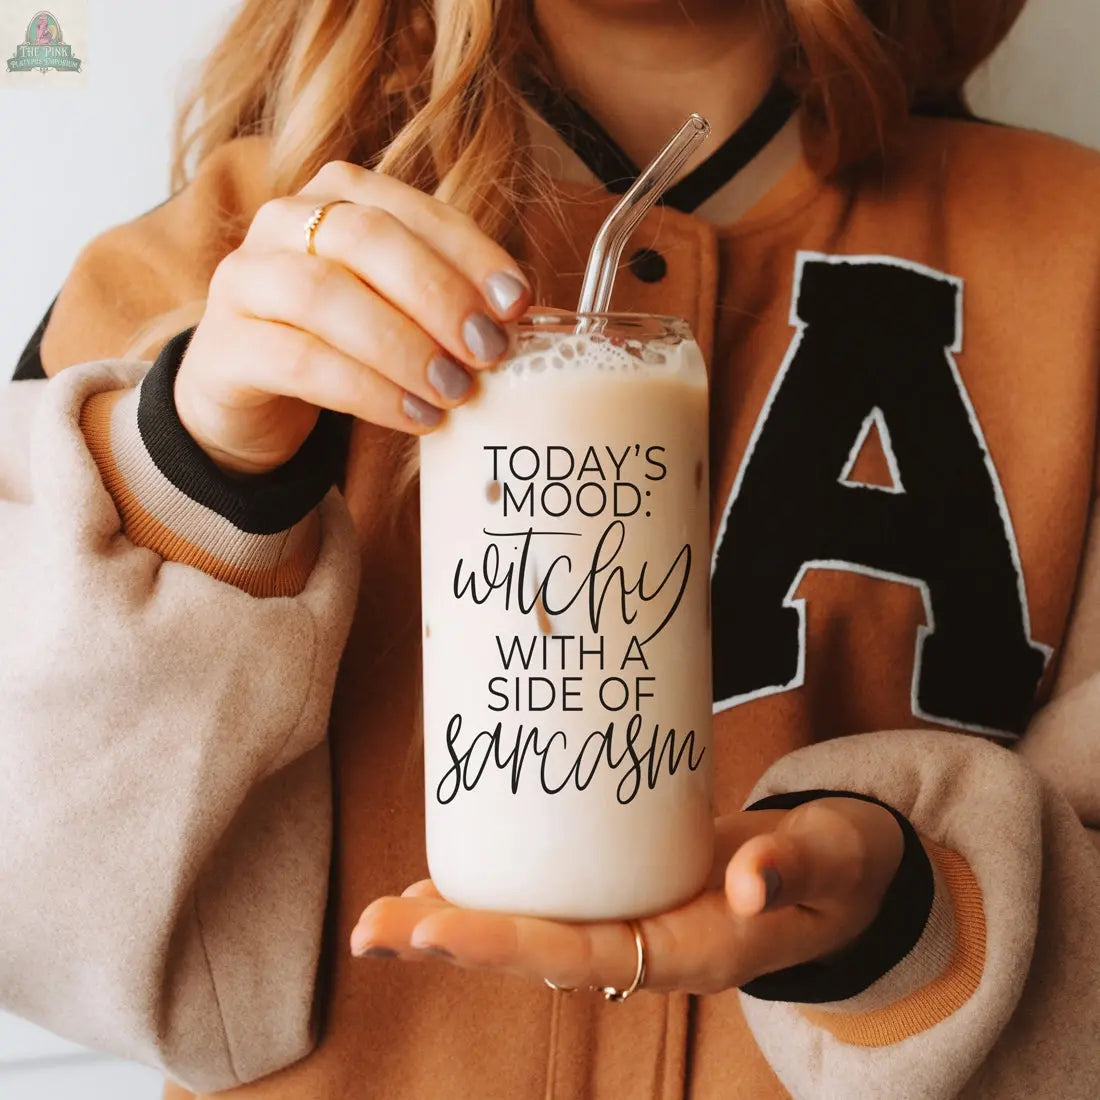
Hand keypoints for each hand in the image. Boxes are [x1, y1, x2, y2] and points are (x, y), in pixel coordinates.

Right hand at [175, 161, 530, 473]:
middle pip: (366, 238)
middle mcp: (284, 222)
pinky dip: (367, 391)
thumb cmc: (338, 342)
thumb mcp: (393, 309)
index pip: (413, 209)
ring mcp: (246, 280)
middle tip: (486, 350)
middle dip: (437, 295)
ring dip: (403, 346)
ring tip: (453, 391)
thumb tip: (514, 321)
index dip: (470, 253)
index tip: (517, 303)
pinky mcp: (225, 347)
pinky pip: (301, 361)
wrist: (247, 397)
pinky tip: (414, 417)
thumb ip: (442, 300)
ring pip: (325, 295)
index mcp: (336, 197)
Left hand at [351, 798, 903, 994]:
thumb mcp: (833, 863)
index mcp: (690, 950)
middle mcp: (646, 944)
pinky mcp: (624, 885)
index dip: (505, 944)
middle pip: (535, 951)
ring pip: (531, 928)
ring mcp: (630, 918)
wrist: (836, 876)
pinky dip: (495, 890)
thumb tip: (750, 874)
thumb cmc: (836, 871)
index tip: (433, 931)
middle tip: (370, 929)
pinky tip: (444, 879)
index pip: (584, 956)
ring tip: (379, 917)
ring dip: (455, 921)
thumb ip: (797, 865)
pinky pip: (550, 896)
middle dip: (451, 941)